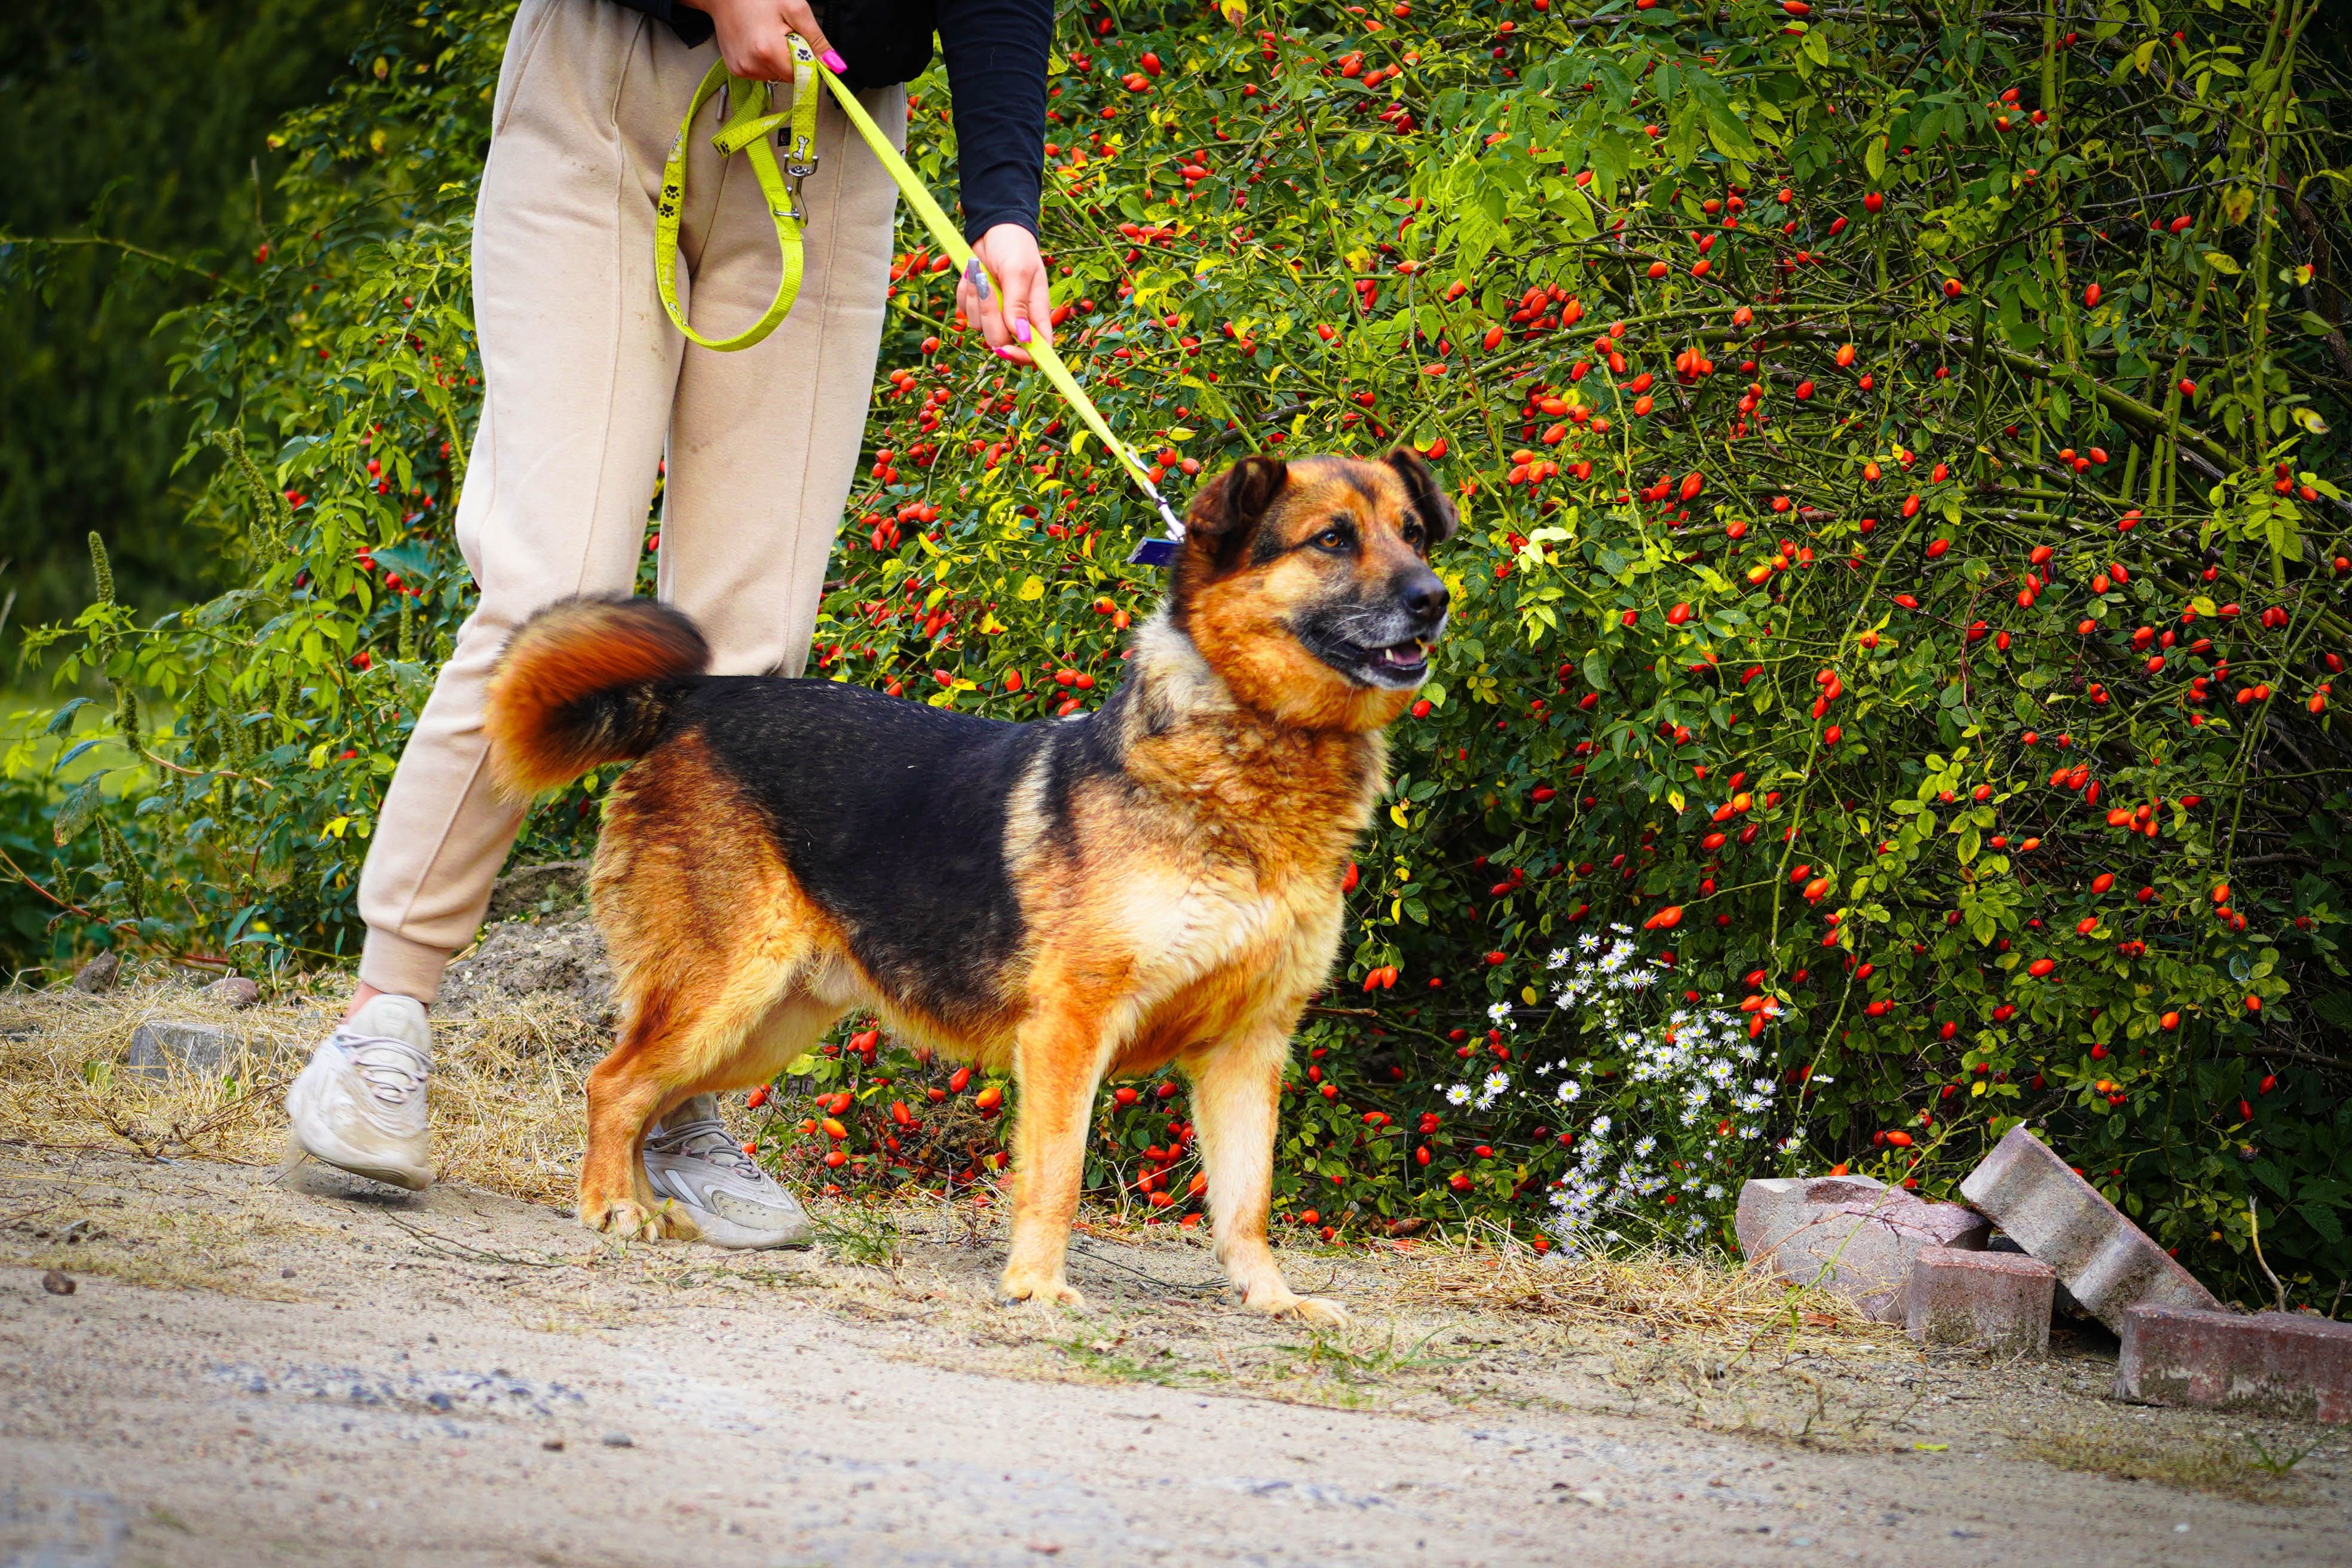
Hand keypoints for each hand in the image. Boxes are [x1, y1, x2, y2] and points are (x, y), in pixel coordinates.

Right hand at [678, 0, 844, 82]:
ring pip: (774, 76)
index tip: (804, 45)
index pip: (803, 75)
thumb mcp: (795, 9)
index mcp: (768, 51)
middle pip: (788, 77)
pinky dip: (764, 61)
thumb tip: (836, 65)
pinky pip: (760, 73)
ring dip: (777, 61)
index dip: (808, 62)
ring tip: (767, 35)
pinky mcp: (734, 69)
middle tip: (783, 33)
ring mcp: (741, 69)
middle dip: (792, 59)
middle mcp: (752, 66)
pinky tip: (757, 42)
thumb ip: (816, 39)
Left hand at [959, 224, 1053, 366]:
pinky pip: (965, 312)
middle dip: (989, 317)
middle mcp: (1018, 318)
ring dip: (975, 300)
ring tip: (980, 272)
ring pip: (979, 327)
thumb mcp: (1018, 272)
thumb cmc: (1014, 246)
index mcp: (1037, 313)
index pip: (1037, 349)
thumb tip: (1022, 337)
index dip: (1023, 357)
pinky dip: (965, 294)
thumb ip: (1018, 305)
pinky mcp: (979, 305)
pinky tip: (972, 274)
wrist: (993, 227)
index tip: (1006, 349)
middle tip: (988, 288)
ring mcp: (997, 313)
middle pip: (1001, 341)